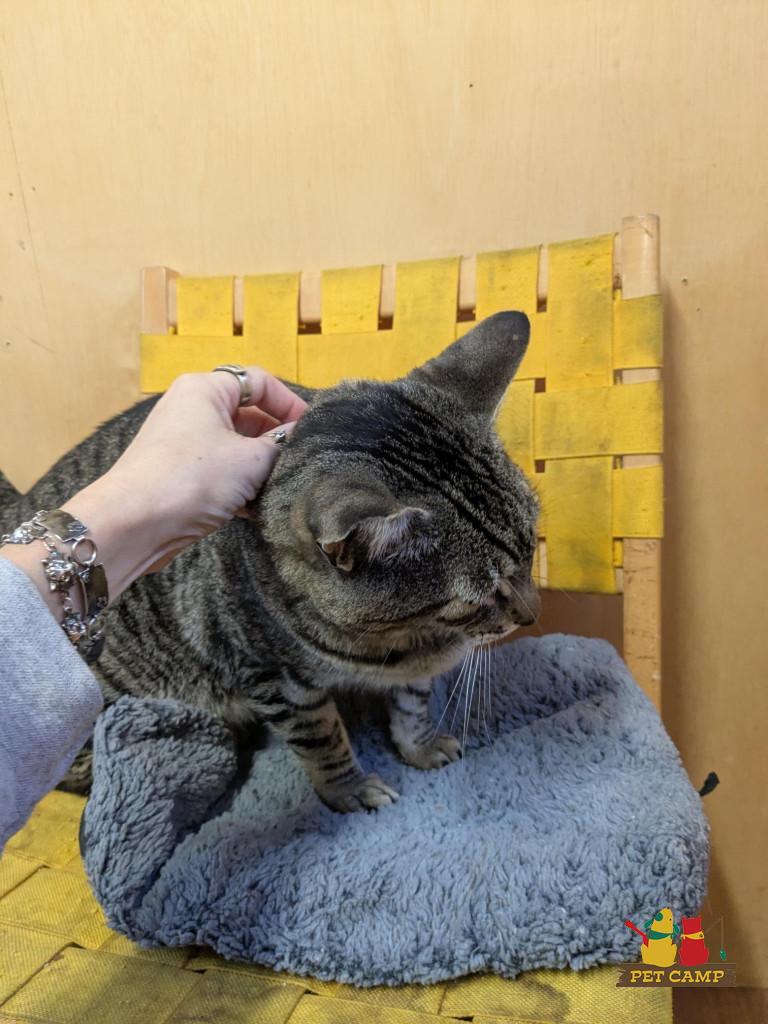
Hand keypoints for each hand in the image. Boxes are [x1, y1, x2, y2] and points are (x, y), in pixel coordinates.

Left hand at [1, 367, 306, 614]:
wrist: (132, 524)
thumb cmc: (192, 478)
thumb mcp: (250, 460)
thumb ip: (283, 445)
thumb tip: (303, 437)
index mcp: (206, 389)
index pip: (260, 382)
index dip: (290, 404)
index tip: (313, 432)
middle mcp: (192, 408)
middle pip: (249, 415)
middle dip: (277, 440)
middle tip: (302, 464)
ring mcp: (184, 443)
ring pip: (237, 448)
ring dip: (261, 468)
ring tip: (283, 488)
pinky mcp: (180, 475)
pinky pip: (221, 472)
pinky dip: (241, 486)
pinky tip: (258, 509)